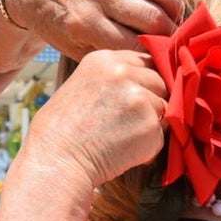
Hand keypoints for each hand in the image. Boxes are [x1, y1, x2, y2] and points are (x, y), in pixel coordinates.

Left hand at [8, 0, 182, 58]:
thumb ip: (110, 54)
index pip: (136, 44)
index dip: (155, 56)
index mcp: (84, 23)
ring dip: (177, 9)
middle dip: (170, 36)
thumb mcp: (74, 48)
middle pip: (153, 18)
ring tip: (176, 22)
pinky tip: (174, 0)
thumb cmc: (58, 24)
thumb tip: (154, 64)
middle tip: (175, 45)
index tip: (165, 64)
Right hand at [26, 49, 167, 187]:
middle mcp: (123, 72)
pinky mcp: (150, 125)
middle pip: (159, 81)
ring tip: (119, 137)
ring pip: (163, 108)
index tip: (136, 97)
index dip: (144, 81)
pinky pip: (161, 134)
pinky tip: (122, 150)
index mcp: (104, 60)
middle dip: (151, 101)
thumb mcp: (82, 87)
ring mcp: (139, 98)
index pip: (144, 61)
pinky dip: (148, 146)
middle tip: (126, 123)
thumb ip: (112, 80)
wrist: (56, 161)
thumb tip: (142, 85)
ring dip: (150, 124)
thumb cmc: (62, 131)